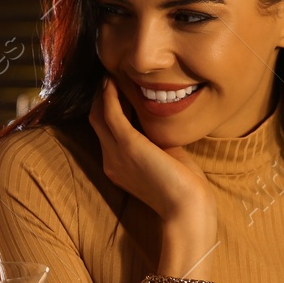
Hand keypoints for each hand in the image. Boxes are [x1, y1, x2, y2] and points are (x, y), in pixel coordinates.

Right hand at [89, 78, 217, 276]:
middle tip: (109, 74)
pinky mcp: (127, 144)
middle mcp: (111, 160)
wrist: (187, 208)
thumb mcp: (165, 160)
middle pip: (96, 120)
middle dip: (100, 96)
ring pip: (98, 114)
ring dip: (102, 92)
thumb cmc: (184, 188)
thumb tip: (159, 122)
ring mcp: (116, 153)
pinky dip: (109, 95)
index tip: (115, 88)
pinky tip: (113, 81)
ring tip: (110, 73)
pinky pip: (109, 113)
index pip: (104, 131)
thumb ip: (156, 142)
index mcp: (119, 166)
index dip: (106, 108)